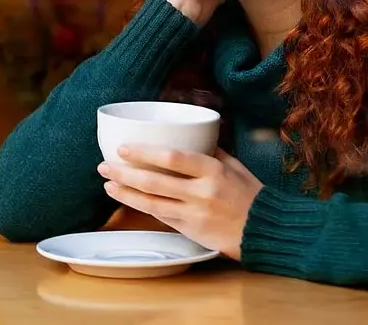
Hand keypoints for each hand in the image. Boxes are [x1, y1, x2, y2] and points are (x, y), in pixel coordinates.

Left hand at [97, 146, 263, 260]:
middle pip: (155, 181)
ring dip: (126, 192)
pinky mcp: (190, 230)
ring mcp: (194, 213)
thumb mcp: (235, 166)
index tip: (125, 147)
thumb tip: (189, 136)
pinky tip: (126, 198)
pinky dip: (140, 206)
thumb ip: (211, 153)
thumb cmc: (250, 195)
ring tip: (108, 182)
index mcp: (214, 171)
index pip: (174, 158)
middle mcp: (201, 192)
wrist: (262, 230)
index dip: (146, 153)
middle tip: (105, 164)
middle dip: (126, 172)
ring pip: (152, 202)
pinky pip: (160, 216)